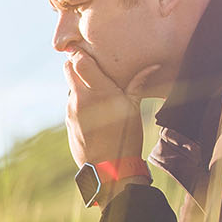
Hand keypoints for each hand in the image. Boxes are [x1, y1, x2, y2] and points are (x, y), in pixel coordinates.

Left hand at [64, 52, 155, 169]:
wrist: (109, 170)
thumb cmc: (126, 138)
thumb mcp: (134, 109)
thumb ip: (138, 84)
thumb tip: (153, 66)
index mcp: (98, 91)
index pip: (79, 61)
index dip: (82, 53)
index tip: (90, 51)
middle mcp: (80, 98)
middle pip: (68, 69)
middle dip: (77, 65)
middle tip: (92, 67)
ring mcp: (71, 110)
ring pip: (70, 87)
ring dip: (80, 85)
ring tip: (97, 91)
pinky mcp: (68, 122)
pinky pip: (71, 104)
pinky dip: (79, 102)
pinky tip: (94, 111)